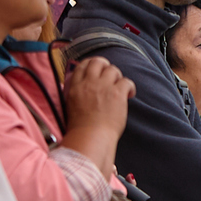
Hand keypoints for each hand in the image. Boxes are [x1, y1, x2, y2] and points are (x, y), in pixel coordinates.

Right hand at [60, 57, 134, 172]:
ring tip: (119, 88)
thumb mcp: (70, 106)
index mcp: (75, 87)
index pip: (83, 65)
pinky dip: (129, 87)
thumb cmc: (80, 129)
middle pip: (97, 62)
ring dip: (117, 77)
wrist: (90, 138)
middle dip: (105, 66)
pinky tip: (129, 95)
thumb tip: (77, 86)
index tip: (97, 70)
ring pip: (113, 69)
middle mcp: (89, 83)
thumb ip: (74, 93)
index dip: (91, 64)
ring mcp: (103, 87)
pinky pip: (126, 81)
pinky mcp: (117, 94)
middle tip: (111, 76)